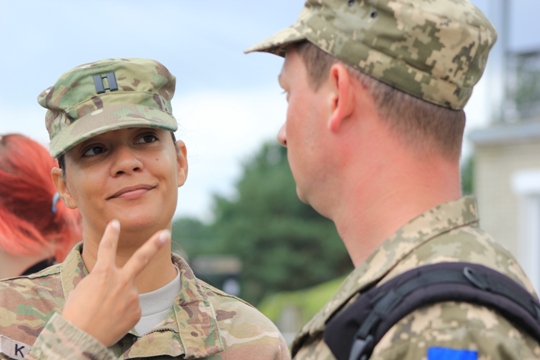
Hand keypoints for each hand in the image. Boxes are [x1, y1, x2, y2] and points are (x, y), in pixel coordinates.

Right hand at [61, 220, 169, 346]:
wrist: (80, 339)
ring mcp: (132, 296)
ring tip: (105, 314)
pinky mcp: (137, 311)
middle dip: (154, 244)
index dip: (112, 234)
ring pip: (128, 292)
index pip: (107, 247)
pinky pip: (131, 308)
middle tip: (165, 233)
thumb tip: (110, 282)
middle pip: (141, 258)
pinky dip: (122, 313)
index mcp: (103, 273)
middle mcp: (121, 281)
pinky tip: (112, 321)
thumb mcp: (81, 290)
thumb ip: (99, 281)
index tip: (116, 223)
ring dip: (118, 300)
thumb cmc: (75, 314)